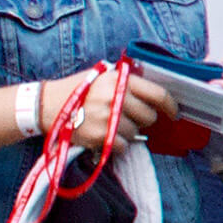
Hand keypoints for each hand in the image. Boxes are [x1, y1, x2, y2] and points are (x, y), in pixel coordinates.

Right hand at [46, 65, 176, 152]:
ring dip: (127, 132)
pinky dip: (117, 144)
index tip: (174, 113)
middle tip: (131, 118)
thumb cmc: (78, 89)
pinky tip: (104, 135)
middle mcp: (116, 98)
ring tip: (110, 124)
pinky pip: (122, 146)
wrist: (48, 105)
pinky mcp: (99, 136)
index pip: (157, 94)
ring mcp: (108, 118)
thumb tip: (153, 95)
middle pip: (149, 116)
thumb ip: (127, 82)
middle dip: (144, 120)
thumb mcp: (104, 76)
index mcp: (120, 80)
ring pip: (135, 133)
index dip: (170, 106)